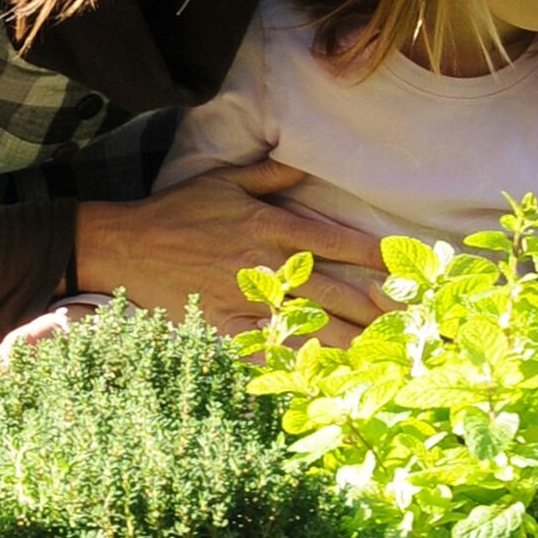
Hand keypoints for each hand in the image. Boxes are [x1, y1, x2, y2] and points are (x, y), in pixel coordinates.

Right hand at [75, 160, 388, 336]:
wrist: (125, 246)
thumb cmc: (176, 210)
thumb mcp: (224, 180)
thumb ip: (271, 174)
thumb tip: (307, 163)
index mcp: (268, 227)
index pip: (335, 242)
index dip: (374, 256)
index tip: (406, 267)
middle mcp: (263, 266)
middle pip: (332, 291)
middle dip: (375, 307)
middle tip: (412, 321)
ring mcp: (244, 301)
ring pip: (308, 324)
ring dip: (349, 339)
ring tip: (385, 352)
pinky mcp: (224, 327)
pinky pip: (266, 349)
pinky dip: (296, 363)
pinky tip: (325, 375)